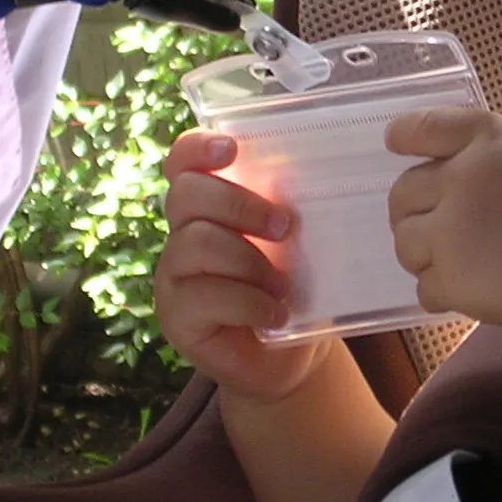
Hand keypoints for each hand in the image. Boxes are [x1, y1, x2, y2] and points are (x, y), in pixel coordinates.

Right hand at [155, 131, 330, 401]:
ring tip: (283, 284)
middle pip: (187, 195)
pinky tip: (275, 315)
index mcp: (208, 205)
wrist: (291, 354)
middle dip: (240, 204)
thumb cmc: (294, 284)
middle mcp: (181, 234)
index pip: (182, 161)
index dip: (197, 147)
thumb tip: (327, 168)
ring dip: (250, 261)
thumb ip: (291, 203)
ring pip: (196, 244)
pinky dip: (249, 303)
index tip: (232, 149)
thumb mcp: (296, 238)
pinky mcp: (176, 319)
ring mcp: (173, 277)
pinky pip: (204, 296)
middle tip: (286, 227)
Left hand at [386, 108, 501, 335]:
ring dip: (422, 249)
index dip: (403, 137)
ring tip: (454, 257)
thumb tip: (474, 166)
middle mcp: (459, 180)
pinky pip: (423, 287)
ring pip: (405, 240)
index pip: (422, 128)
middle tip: (437, 222)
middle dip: (413, 206)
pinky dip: (439, 289)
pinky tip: (467, 288)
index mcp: (486, 140)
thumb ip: (501, 152)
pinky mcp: (454, 282)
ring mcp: (451, 233)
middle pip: (403, 191)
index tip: (395, 144)